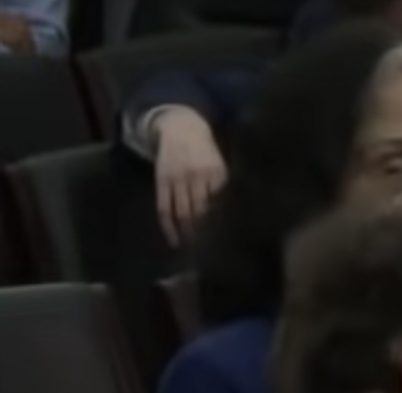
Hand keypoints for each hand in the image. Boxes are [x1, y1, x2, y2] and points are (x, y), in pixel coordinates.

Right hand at [152, 109, 227, 246]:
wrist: (181, 126)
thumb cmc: (207, 151)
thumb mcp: (222, 164)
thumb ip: (226, 187)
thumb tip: (240, 218)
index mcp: (217, 173)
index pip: (220, 206)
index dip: (223, 228)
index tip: (230, 247)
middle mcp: (196, 176)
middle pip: (201, 213)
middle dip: (205, 237)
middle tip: (211, 256)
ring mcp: (177, 179)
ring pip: (182, 214)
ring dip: (188, 236)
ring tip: (194, 253)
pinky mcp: (162, 181)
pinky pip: (164, 209)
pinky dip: (168, 228)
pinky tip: (174, 241)